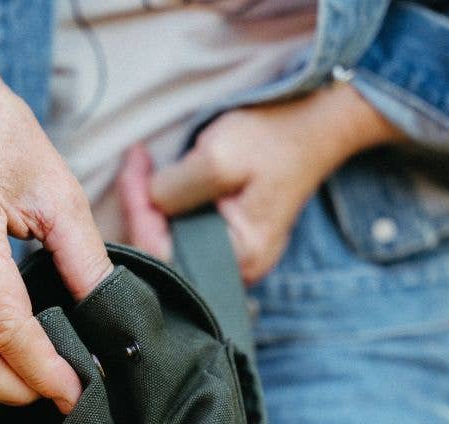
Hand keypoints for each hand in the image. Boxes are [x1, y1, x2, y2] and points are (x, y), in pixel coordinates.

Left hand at [118, 83, 404, 283]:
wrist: (315, 127)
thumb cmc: (273, 139)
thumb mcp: (219, 157)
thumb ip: (175, 188)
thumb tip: (147, 201)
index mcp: (239, 259)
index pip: (165, 254)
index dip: (138, 211)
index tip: (133, 165)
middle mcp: (237, 270)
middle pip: (165, 255)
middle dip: (140, 209)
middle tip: (134, 162)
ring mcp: (234, 258)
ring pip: (171, 245)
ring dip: (149, 208)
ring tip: (141, 167)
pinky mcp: (229, 241)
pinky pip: (185, 235)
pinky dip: (165, 210)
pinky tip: (157, 182)